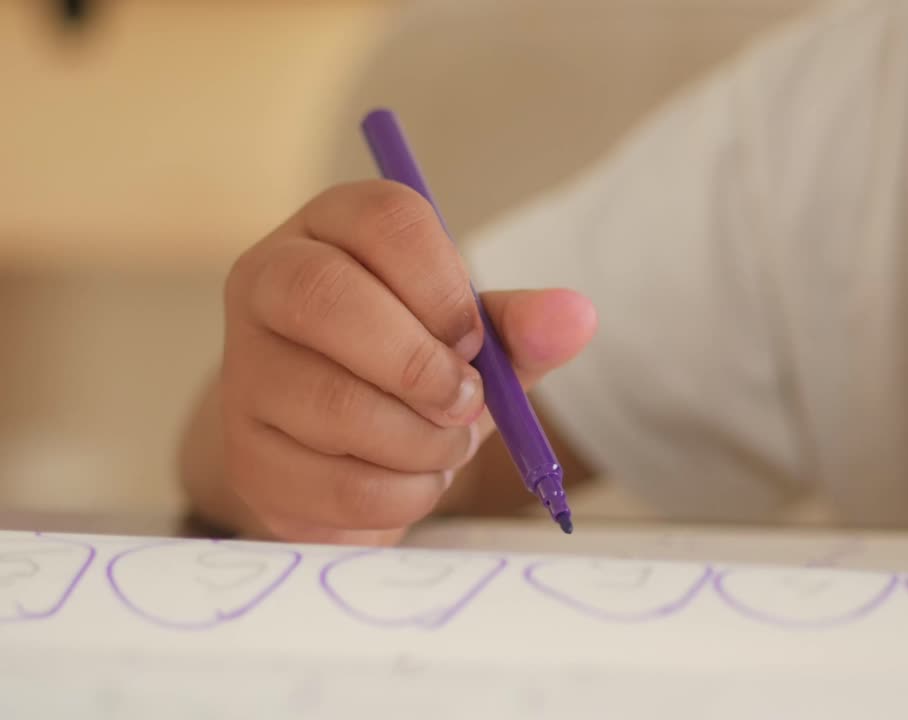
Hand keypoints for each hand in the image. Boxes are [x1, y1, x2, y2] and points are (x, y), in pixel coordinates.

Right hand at [219, 180, 595, 544]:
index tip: (474, 339)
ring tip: (446, 444)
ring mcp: (245, 370)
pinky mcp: (246, 454)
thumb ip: (520, 326)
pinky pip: (335, 482)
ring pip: (333, 403)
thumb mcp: (474, 339)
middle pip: (325, 296)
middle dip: (419, 363)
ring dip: (421, 441)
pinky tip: (411, 479)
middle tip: (466, 400)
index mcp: (332, 228)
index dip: (443, 284)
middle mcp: (267, 282)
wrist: (345, 451)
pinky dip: (401, 494)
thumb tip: (576, 316)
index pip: (384, 216)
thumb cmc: (414, 370)